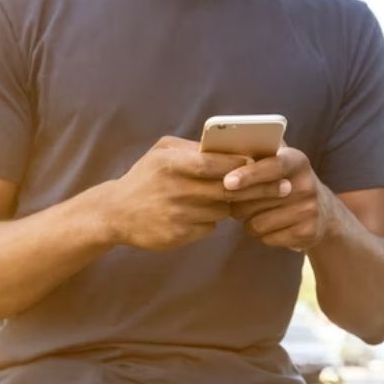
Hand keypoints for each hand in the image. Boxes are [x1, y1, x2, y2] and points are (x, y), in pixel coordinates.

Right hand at [101, 136, 249, 250]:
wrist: (115, 212)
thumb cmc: (144, 178)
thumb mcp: (161, 152)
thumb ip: (192, 148)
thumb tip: (229, 149)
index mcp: (169, 164)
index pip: (212, 164)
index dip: (237, 164)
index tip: (255, 164)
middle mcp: (174, 189)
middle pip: (225, 189)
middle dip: (249, 188)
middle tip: (267, 187)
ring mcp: (176, 214)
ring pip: (222, 210)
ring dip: (225, 205)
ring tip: (216, 199)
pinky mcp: (178, 235)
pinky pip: (210, 227)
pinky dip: (210, 221)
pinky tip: (197, 215)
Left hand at [223, 146, 338, 251]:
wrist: (323, 211)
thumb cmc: (285, 181)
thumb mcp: (278, 160)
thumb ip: (257, 151)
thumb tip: (224, 143)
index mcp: (297, 161)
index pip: (272, 166)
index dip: (248, 175)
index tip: (227, 182)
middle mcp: (307, 184)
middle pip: (256, 199)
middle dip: (237, 201)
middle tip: (231, 198)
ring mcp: (309, 210)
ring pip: (257, 222)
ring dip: (247, 220)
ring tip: (254, 212)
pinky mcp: (308, 233)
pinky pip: (266, 238)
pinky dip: (261, 234)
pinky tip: (270, 226)